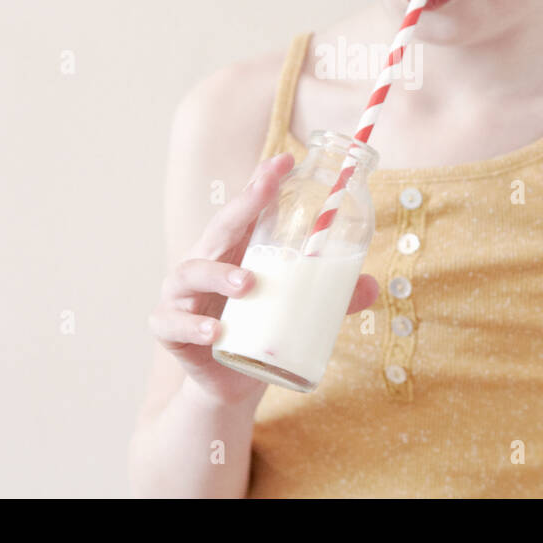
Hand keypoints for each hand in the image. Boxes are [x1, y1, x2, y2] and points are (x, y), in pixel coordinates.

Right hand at [149, 152, 380, 407]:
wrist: (228, 382)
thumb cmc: (259, 330)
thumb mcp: (296, 309)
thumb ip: (331, 297)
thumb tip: (373, 286)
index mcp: (233, 251)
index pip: (246, 210)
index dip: (261, 182)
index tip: (285, 160)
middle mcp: (203, 264)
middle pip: (219, 228)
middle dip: (241, 207)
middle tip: (264, 194)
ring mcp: (182, 296)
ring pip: (190, 272)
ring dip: (217, 273)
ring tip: (247, 283)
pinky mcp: (169, 331)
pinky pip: (172, 324)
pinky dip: (191, 326)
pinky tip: (214, 331)